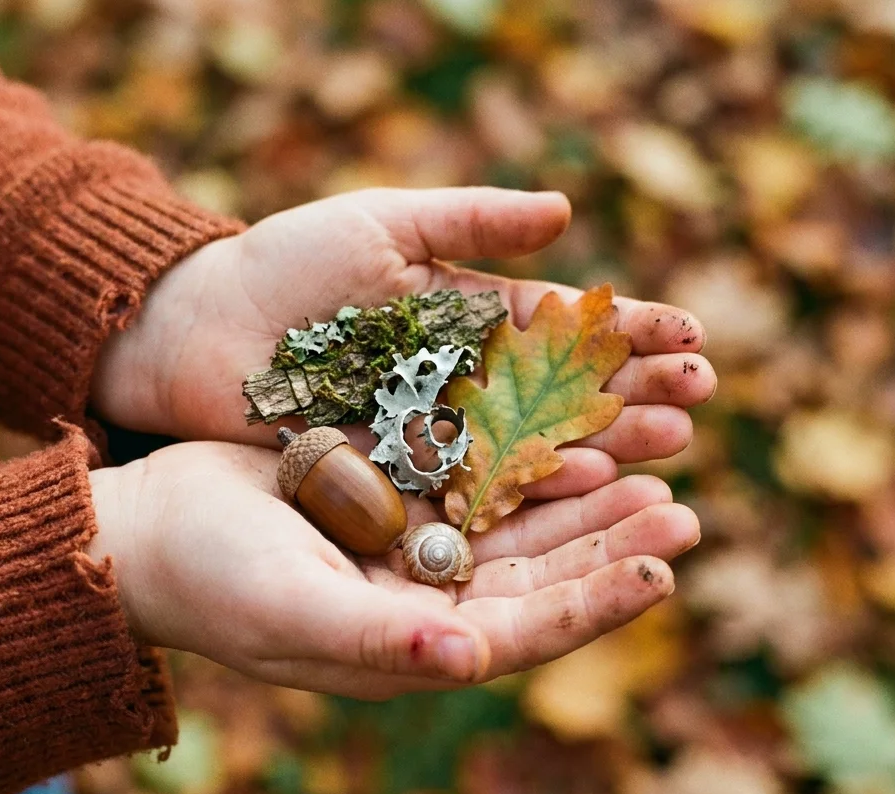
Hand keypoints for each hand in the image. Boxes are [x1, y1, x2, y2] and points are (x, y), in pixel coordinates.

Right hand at [87, 440, 697, 699]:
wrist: (151, 524)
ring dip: (585, 490)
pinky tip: (571, 418)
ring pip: (521, 514)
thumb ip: (376, 641)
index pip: (526, 630)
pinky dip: (526, 444)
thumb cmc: (210, 582)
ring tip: (655, 459)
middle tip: (683, 508)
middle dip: (611, 541)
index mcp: (415, 642)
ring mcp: (417, 537)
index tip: (662, 572)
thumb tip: (472, 660)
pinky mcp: (400, 481)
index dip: (595, 603)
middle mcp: (430, 596)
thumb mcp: (291, 613)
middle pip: (541, 570)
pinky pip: (479, 461)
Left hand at [91, 188, 715, 499]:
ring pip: (535, 440)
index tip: (691, 333)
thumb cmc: (282, 266)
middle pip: (565, 388)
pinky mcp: (403, 476)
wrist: (195, 334)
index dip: (627, 326)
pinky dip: (532, 481)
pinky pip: (478, 481)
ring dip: (604, 442)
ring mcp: (436, 431)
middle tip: (699, 399)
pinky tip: (586, 477)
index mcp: (466, 313)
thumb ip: (470, 221)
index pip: (565, 322)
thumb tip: (565, 210)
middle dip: (634, 390)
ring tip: (668, 444)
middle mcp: (463, 378)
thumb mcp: (380, 224)